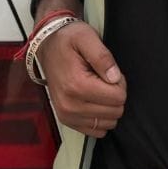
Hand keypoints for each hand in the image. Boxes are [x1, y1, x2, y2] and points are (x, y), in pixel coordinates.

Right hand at [37, 20, 126, 137]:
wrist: (47, 47)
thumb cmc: (68, 40)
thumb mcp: (87, 37)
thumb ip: (103, 57)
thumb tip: (115, 78)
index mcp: (76, 85)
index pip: (118, 97)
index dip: (120, 82)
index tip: (109, 71)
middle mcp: (70, 105)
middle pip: (115, 111)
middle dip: (115, 94)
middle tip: (103, 78)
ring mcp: (67, 115)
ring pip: (108, 123)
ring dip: (108, 106)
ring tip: (97, 88)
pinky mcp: (67, 121)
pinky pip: (97, 131)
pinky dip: (100, 117)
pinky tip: (94, 101)